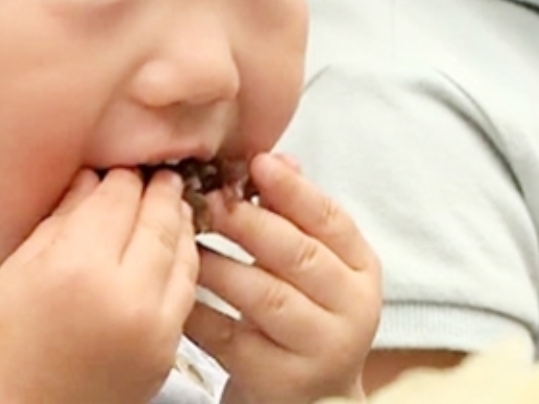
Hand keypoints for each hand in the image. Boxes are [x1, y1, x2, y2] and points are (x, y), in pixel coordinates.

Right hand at [0, 168, 199, 403]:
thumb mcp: (18, 269)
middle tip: (162, 173)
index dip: (122, 176)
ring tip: (173, 205)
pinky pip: (186, 295)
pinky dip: (184, 266)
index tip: (122, 165)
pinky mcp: (166, 354)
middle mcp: (126, 296)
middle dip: (160, 192)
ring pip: (185, 256)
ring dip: (181, 225)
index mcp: (78, 268)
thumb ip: (62, 219)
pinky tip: (174, 251)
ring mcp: (153, 329)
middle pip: (158, 223)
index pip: (117, 201)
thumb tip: (94, 179)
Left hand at [185, 153, 381, 403]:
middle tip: (208, 198)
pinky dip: (198, 309)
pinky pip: (229, 337)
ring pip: (264, 296)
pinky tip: (176, 286)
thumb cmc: (304, 314)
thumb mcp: (314, 265)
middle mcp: (351, 311)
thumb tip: (277, 158)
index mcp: (361, 271)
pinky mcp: (277, 380)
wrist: (310, 399)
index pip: (332, 220)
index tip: (257, 163)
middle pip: (297, 255)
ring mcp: (317, 349)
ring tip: (184, 238)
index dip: (294, 189)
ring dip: (218, 262)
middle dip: (248, 221)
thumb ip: (297, 214)